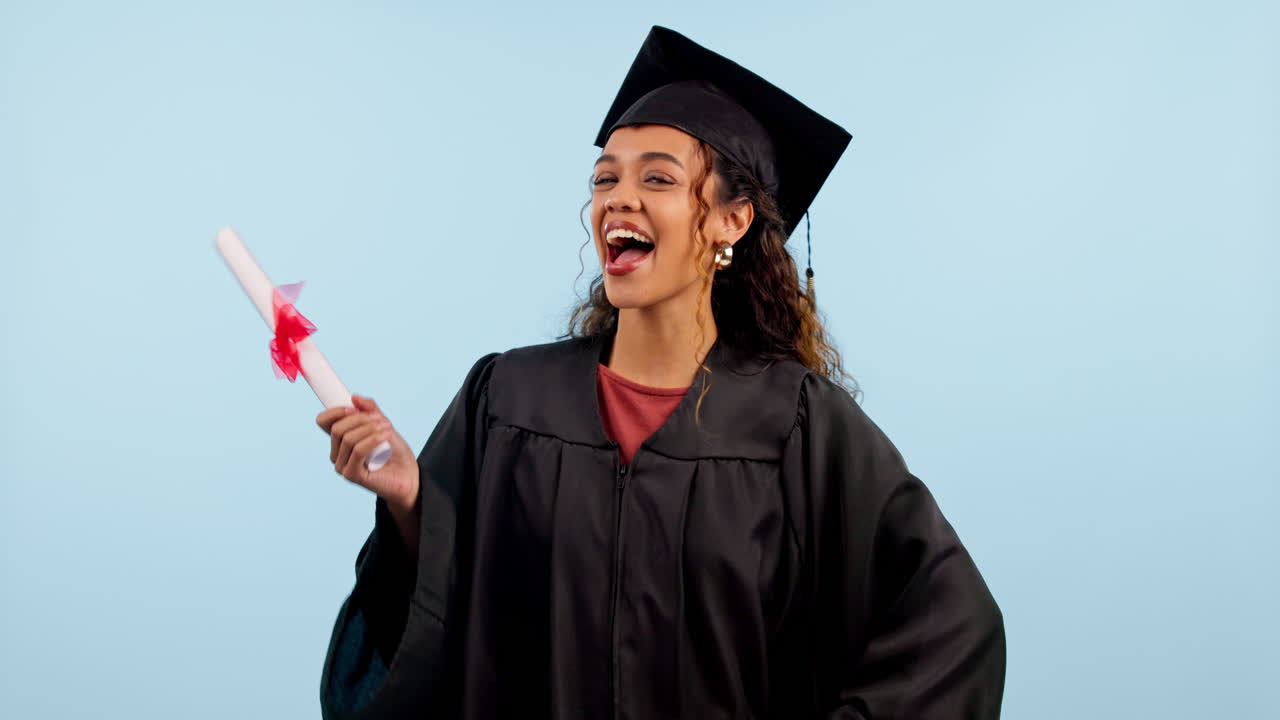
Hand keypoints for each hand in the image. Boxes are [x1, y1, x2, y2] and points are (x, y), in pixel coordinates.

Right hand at [316, 394, 419, 513]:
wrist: (409, 474)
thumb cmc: (395, 452)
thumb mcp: (384, 425)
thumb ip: (371, 410)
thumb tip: (354, 397)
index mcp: (340, 440)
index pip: (324, 421)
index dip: (336, 411)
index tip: (355, 408)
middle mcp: (337, 454)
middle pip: (337, 428)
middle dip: (360, 419)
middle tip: (380, 419)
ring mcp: (342, 466)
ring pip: (348, 439)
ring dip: (370, 429)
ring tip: (387, 429)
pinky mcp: (352, 475)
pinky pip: (357, 451)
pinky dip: (372, 440)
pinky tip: (386, 437)